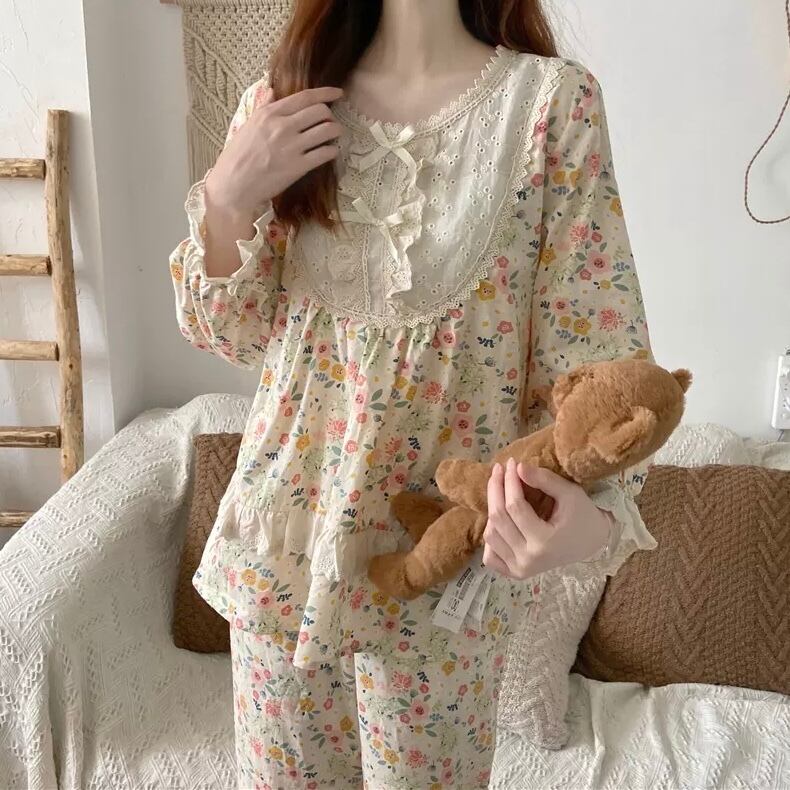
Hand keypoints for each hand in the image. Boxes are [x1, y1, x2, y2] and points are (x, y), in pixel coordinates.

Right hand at [206, 84, 345, 215]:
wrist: (233, 185)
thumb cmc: (237, 157)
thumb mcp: (248, 125)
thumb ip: (263, 107)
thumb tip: (272, 91)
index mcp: (270, 114)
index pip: (305, 97)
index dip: (326, 93)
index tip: (338, 93)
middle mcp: (283, 126)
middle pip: (320, 111)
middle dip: (330, 115)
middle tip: (330, 122)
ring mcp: (292, 147)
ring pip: (327, 130)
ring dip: (336, 131)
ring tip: (335, 135)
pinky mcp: (298, 167)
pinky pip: (325, 154)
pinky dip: (332, 151)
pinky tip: (331, 152)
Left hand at [482, 457, 614, 578]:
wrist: (591, 544)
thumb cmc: (583, 516)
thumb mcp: (569, 493)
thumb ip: (544, 479)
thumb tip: (517, 467)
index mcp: (545, 541)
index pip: (515, 506)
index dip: (510, 481)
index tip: (510, 463)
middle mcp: (529, 559)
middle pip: (498, 519)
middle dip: (495, 489)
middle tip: (499, 470)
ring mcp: (520, 569)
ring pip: (489, 535)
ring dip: (492, 510)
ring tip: (502, 493)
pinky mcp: (515, 574)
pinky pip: (489, 556)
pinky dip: (490, 538)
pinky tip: (501, 523)